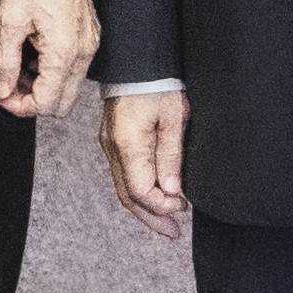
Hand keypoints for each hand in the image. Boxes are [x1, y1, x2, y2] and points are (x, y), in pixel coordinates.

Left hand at [0, 0, 98, 121]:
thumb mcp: (9, 21)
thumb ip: (5, 62)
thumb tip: (2, 91)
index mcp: (64, 53)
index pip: (46, 104)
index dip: (20, 106)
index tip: (0, 96)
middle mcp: (83, 54)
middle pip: (61, 103)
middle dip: (33, 100)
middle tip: (8, 84)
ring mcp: (90, 46)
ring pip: (68, 87)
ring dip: (42, 85)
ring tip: (17, 64)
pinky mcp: (90, 38)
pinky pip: (74, 69)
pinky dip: (53, 70)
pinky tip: (33, 52)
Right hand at [101, 87, 189, 235]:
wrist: (136, 59)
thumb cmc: (157, 82)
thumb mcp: (174, 118)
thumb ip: (171, 156)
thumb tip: (172, 191)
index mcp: (127, 144)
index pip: (141, 191)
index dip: (162, 205)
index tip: (183, 207)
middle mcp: (112, 149)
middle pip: (128, 196)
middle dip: (151, 218)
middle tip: (173, 233)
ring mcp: (109, 145)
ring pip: (123, 188)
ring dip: (145, 208)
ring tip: (166, 222)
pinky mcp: (113, 141)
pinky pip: (123, 176)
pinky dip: (138, 192)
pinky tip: (154, 197)